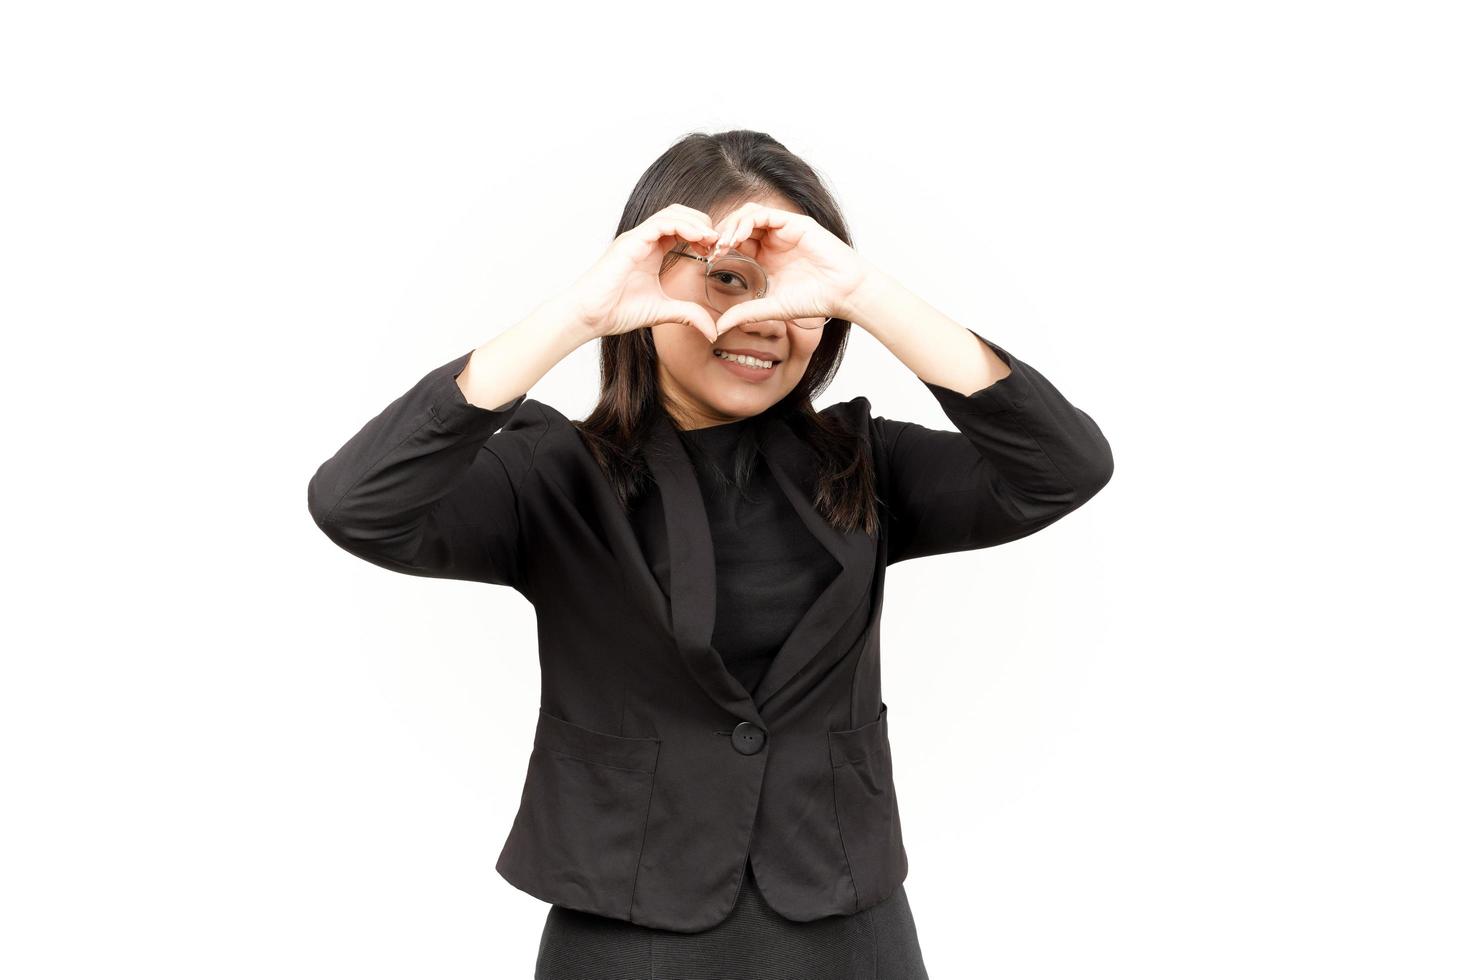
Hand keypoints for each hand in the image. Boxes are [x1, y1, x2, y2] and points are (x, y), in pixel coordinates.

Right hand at [561, 205, 723, 342]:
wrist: (589, 316)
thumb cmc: (616, 311)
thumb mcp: (663, 312)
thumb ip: (688, 315)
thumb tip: (713, 331)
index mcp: (651, 251)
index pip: (682, 230)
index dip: (703, 236)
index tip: (717, 252)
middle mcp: (644, 240)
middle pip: (680, 215)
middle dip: (703, 224)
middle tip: (719, 243)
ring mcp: (636, 238)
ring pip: (672, 213)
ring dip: (696, 223)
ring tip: (713, 239)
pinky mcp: (630, 241)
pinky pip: (661, 223)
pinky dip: (683, 226)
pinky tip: (699, 239)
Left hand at [705, 201, 868, 338]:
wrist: (845, 293)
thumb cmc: (815, 300)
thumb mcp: (771, 308)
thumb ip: (745, 313)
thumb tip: (717, 328)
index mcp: (766, 257)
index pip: (735, 243)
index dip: (719, 248)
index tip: (707, 262)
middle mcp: (773, 240)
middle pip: (737, 224)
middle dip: (720, 234)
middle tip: (709, 250)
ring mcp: (783, 229)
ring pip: (747, 215)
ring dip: (731, 226)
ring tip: (722, 244)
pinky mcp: (794, 223)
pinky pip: (763, 214)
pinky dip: (747, 222)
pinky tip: (738, 238)